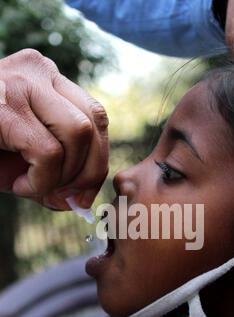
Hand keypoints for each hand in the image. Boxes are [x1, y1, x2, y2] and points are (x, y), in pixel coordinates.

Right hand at [0, 49, 108, 209]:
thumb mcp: (25, 160)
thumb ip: (57, 174)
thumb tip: (80, 202)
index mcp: (48, 79)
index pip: (96, 116)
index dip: (98, 159)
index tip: (84, 192)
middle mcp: (38, 71)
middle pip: (94, 123)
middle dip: (88, 171)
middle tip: (64, 196)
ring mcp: (21, 82)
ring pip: (78, 134)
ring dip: (62, 176)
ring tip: (32, 186)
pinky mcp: (5, 105)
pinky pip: (48, 153)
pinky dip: (41, 181)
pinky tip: (19, 186)